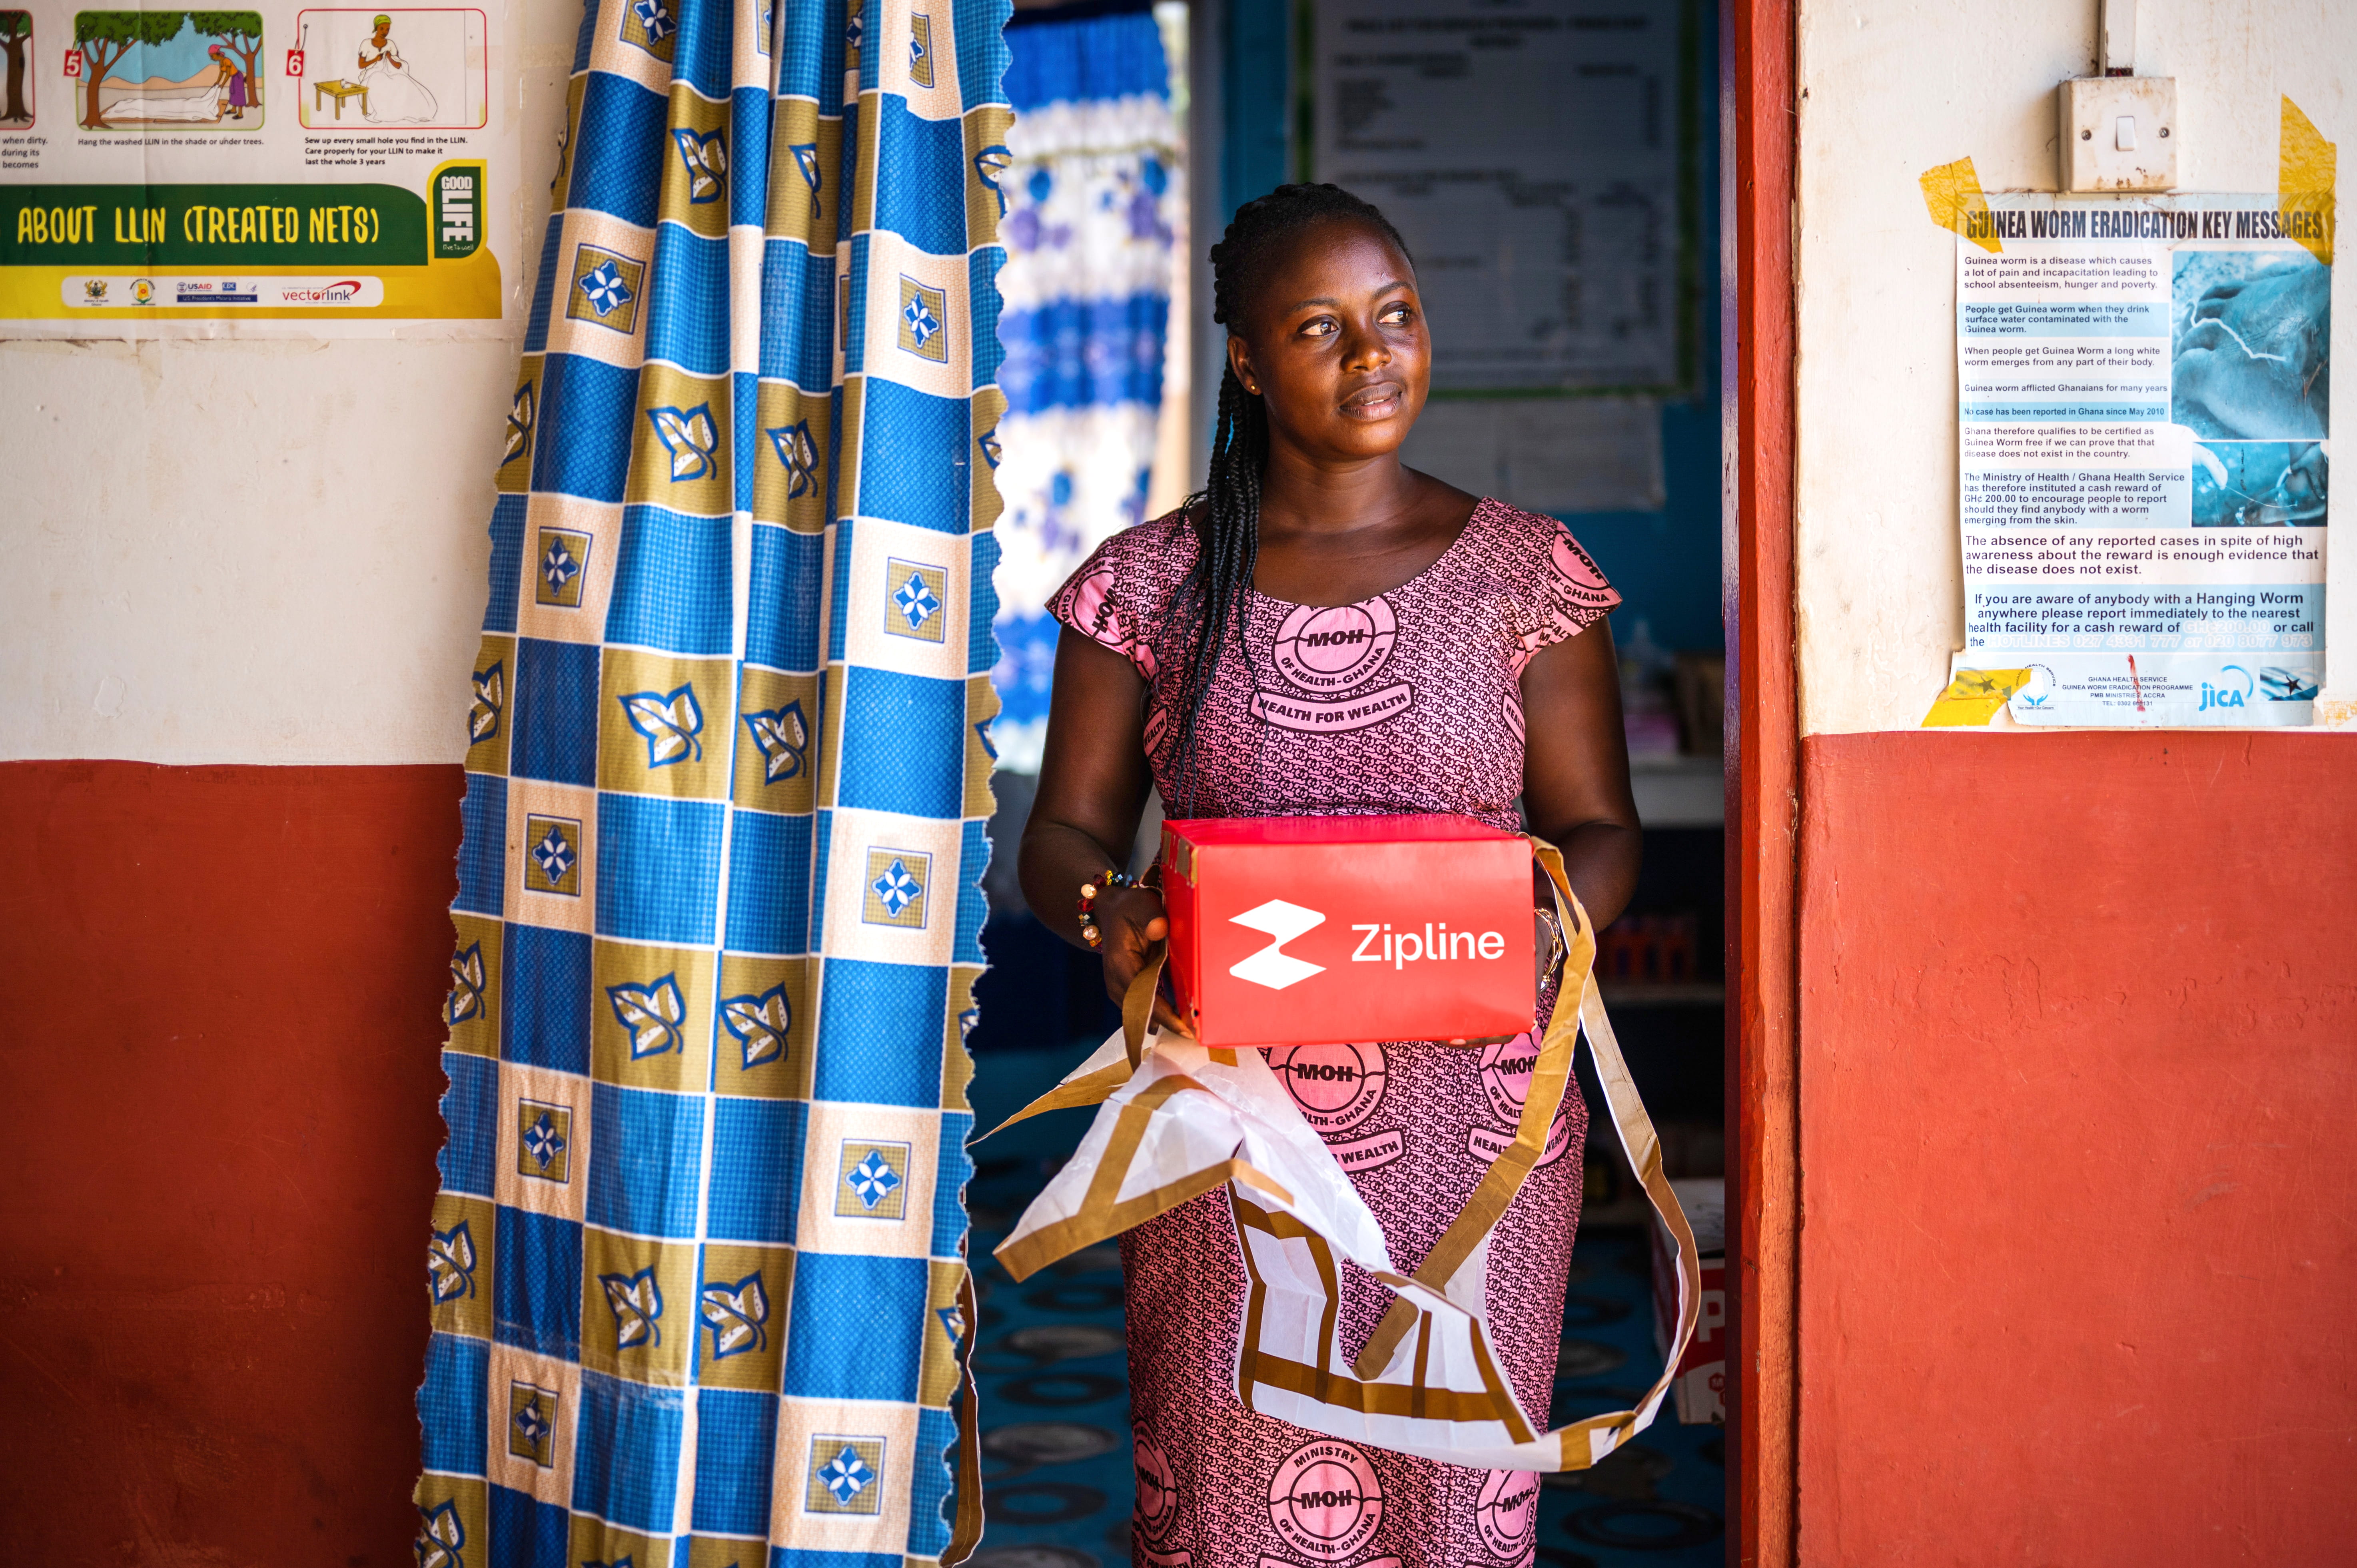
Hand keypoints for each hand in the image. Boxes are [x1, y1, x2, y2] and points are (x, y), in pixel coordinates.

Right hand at [1097, 886, 1188, 1036]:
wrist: (1112, 911)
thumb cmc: (1130, 908)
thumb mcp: (1141, 905)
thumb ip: (1151, 917)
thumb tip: (1160, 929)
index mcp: (1119, 964)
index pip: (1142, 995)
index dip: (1164, 1014)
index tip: (1185, 1028)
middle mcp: (1117, 982)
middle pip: (1142, 1011)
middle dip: (1168, 1024)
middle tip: (1198, 1035)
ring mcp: (1121, 988)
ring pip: (1143, 1014)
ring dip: (1166, 1022)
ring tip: (1195, 1031)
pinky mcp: (1130, 989)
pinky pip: (1146, 1007)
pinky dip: (1164, 1015)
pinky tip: (1184, 1020)